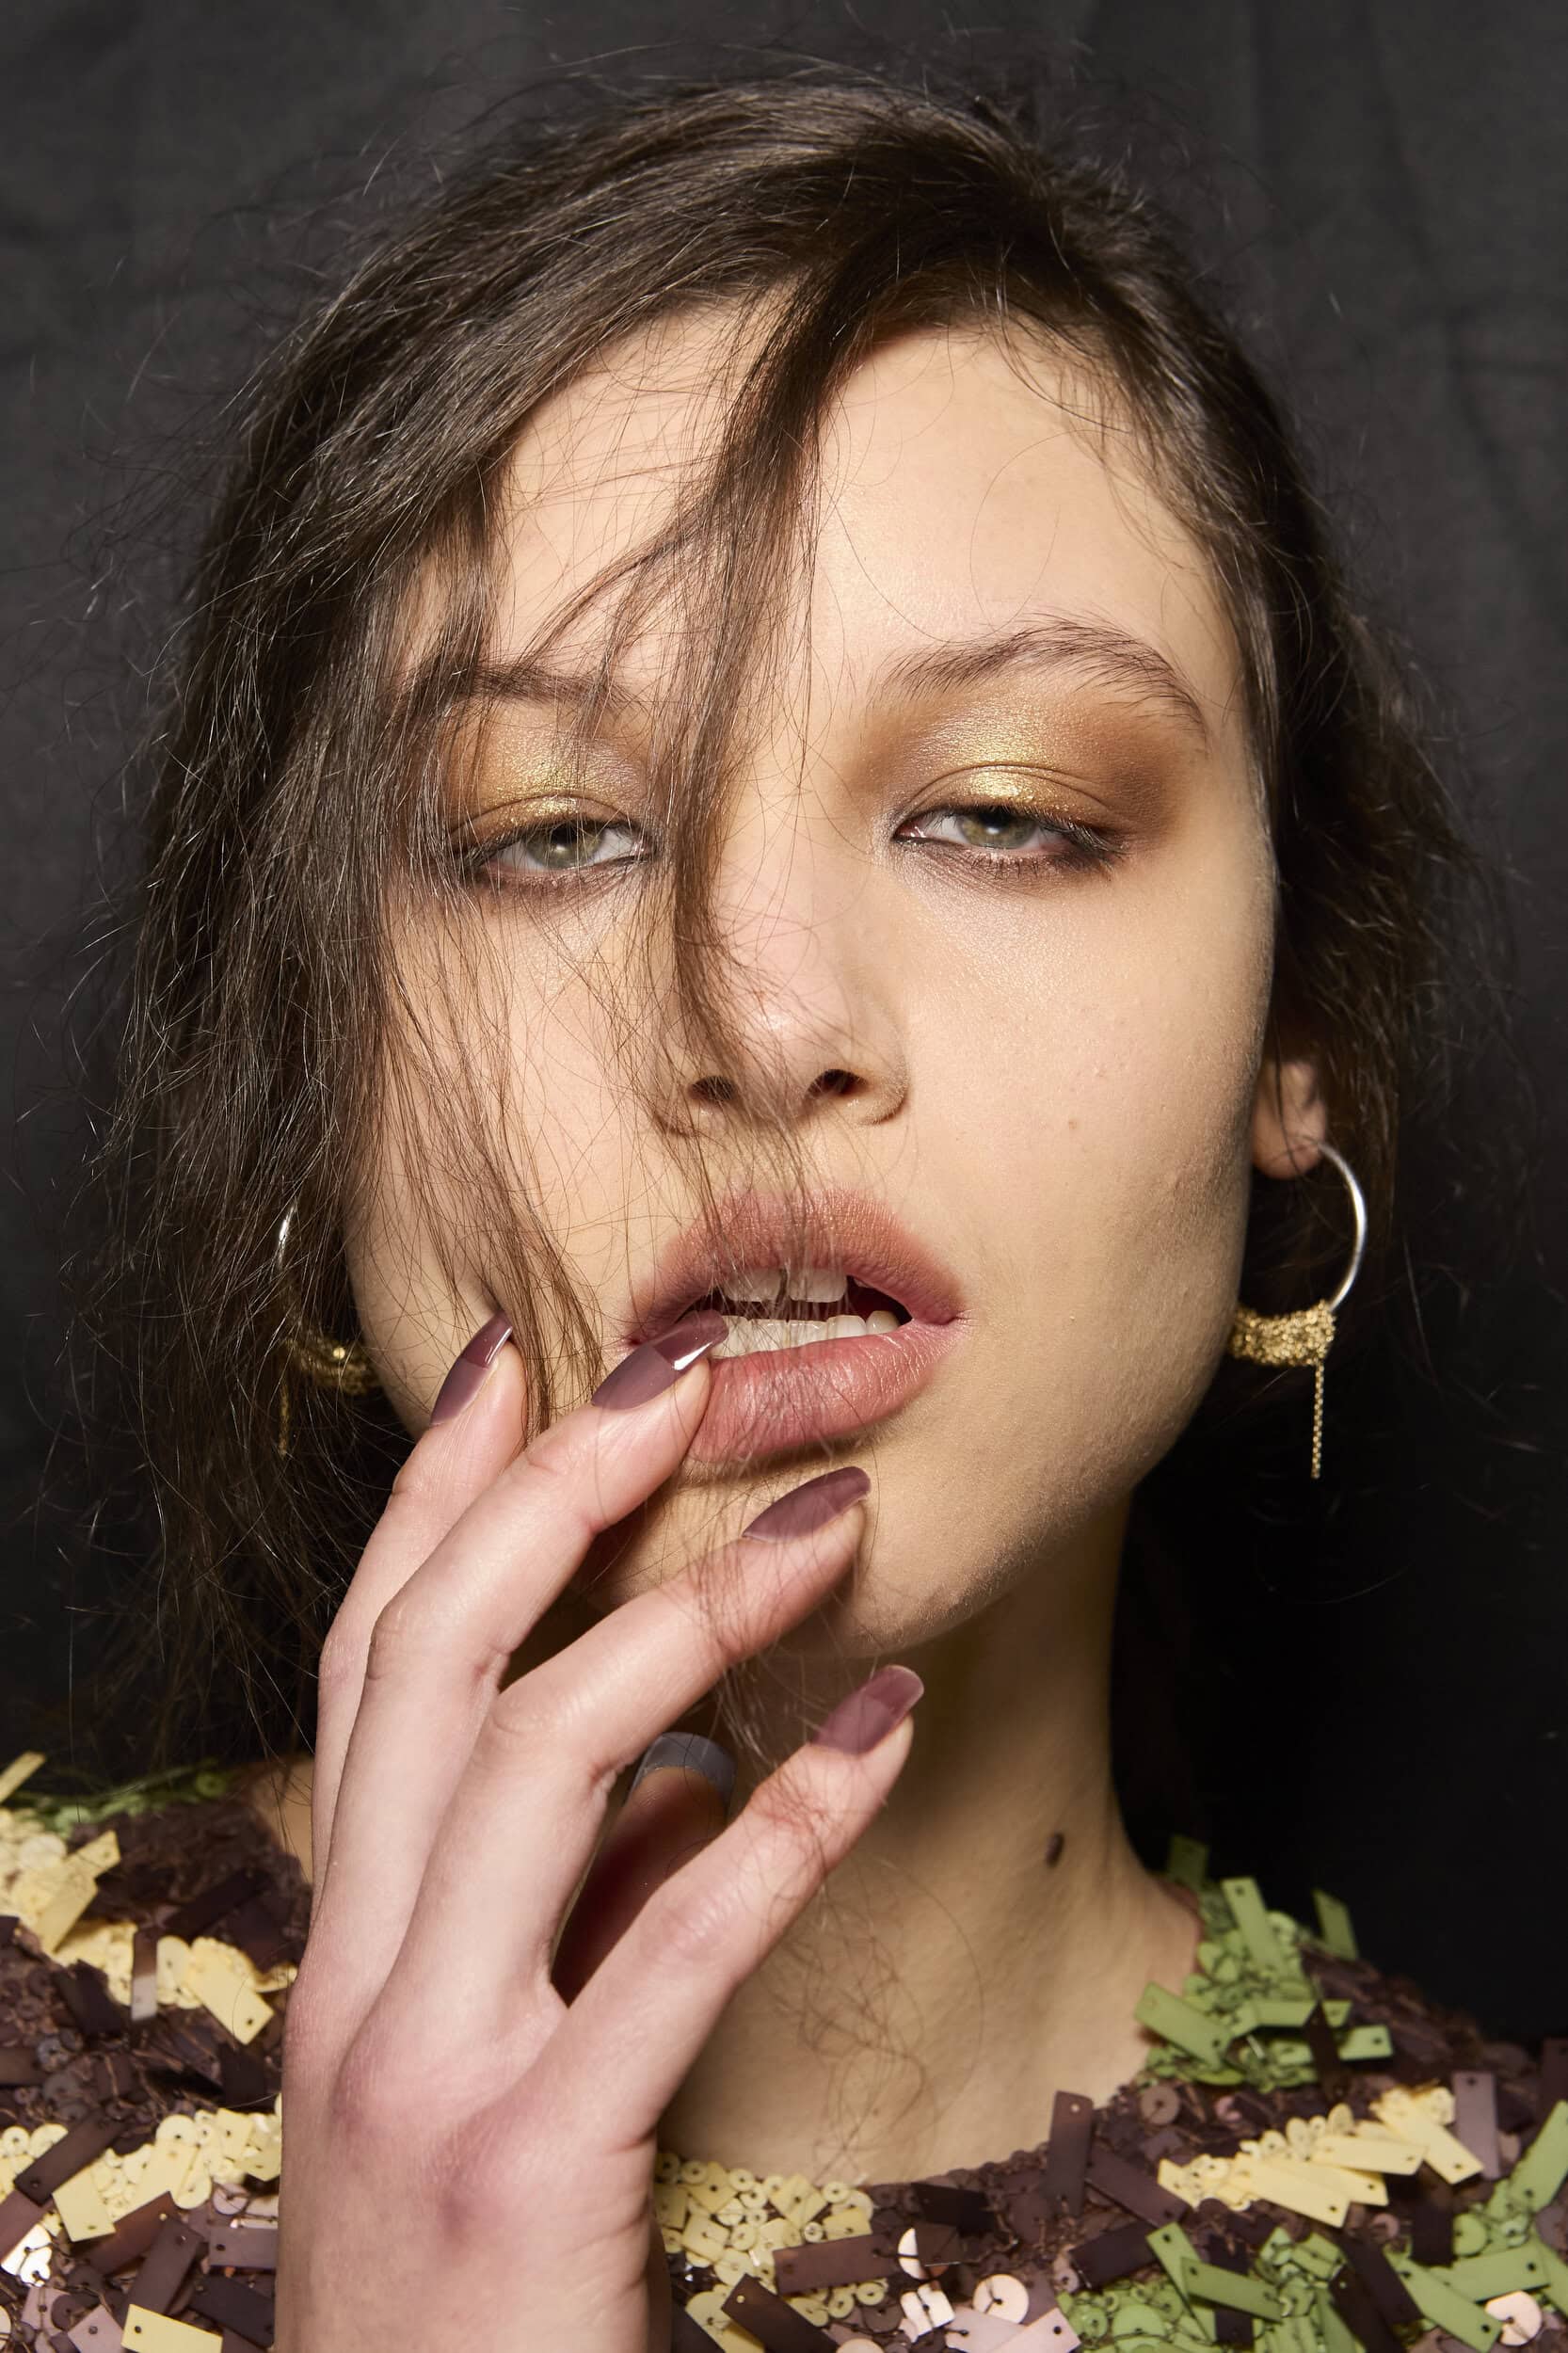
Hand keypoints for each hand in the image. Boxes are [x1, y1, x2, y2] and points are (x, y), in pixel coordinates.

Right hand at [276, 1311, 921, 2349]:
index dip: (432, 1502)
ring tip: (829, 1521)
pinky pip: (672, 1939)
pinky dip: (793, 1813)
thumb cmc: (471, 2303)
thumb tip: (684, 1788)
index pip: (368, 1668)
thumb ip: (566, 1930)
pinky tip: (890, 1729)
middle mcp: (355, 1983)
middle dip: (552, 1495)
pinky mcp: (527, 2164)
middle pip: (435, 1665)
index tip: (516, 1364)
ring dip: (693, 1612)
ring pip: (540, 1758)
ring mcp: (424, 2070)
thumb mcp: (487, 2089)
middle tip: (674, 1372)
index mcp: (345, 1951)